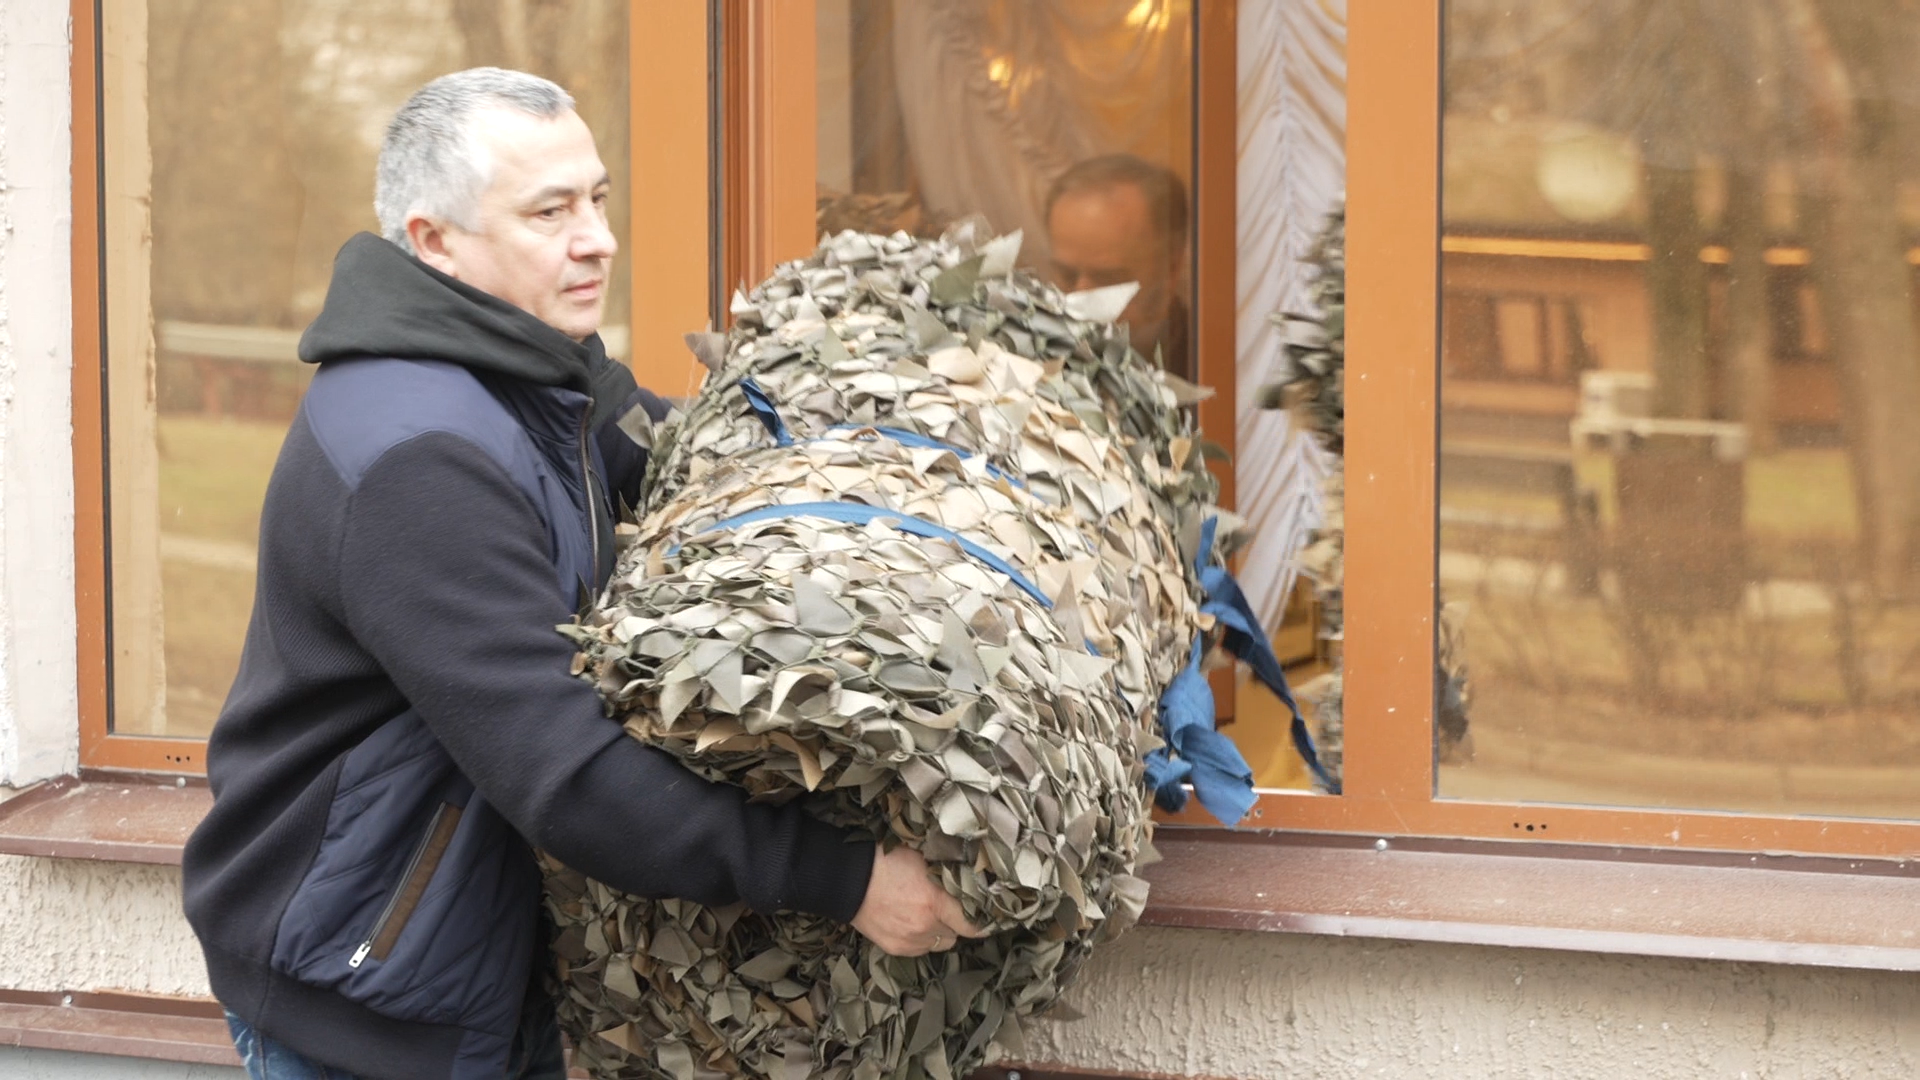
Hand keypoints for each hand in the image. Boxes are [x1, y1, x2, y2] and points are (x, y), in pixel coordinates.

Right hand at [850, 845, 985, 956]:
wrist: (847, 880)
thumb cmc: (885, 862)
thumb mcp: (922, 859)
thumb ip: (946, 874)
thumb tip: (969, 878)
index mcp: (934, 902)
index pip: (972, 925)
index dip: (981, 922)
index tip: (986, 918)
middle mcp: (925, 926)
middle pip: (956, 936)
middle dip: (955, 924)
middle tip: (948, 908)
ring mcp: (909, 941)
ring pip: (939, 944)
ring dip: (938, 933)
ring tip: (928, 915)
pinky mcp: (895, 949)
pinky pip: (921, 950)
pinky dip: (922, 940)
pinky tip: (912, 923)